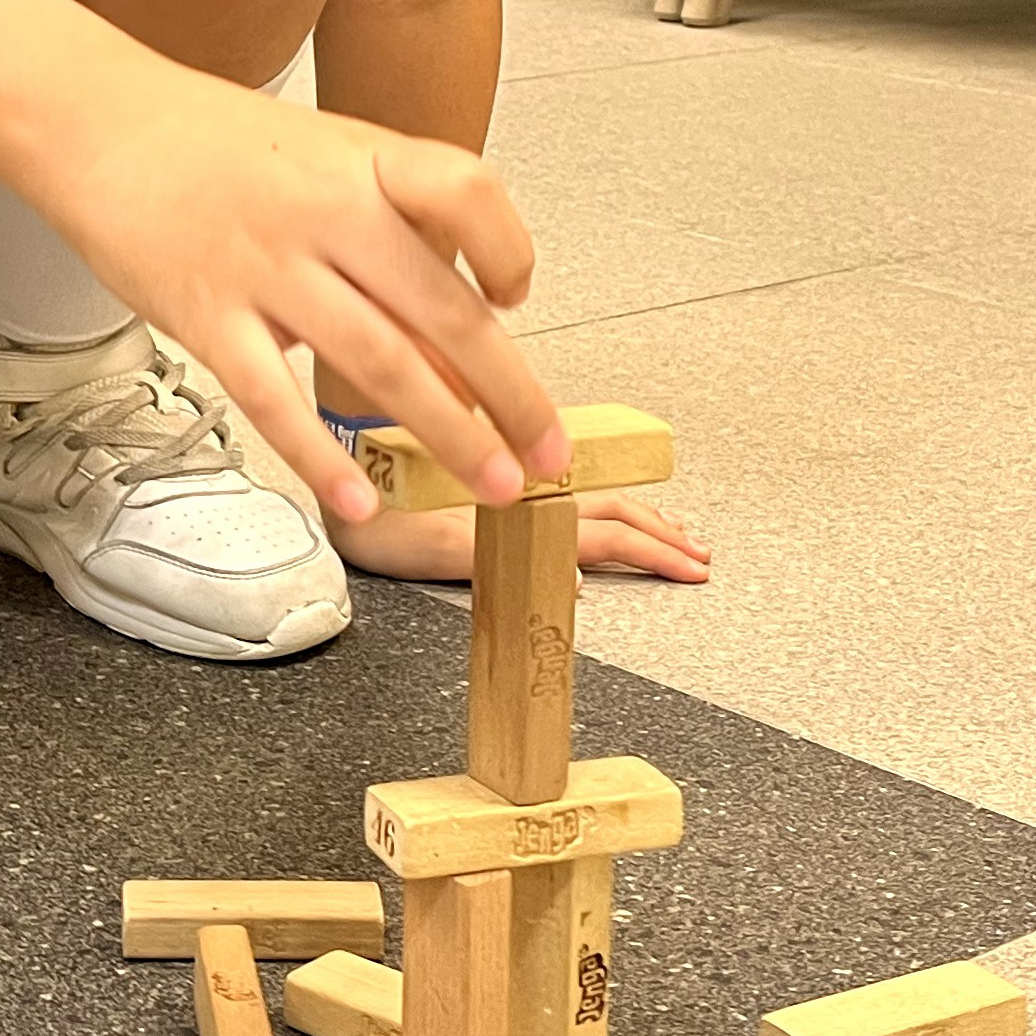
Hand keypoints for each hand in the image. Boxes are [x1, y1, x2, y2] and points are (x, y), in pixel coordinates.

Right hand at [29, 69, 569, 527]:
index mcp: (361, 159)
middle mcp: (323, 210)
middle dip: (511, 395)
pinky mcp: (205, 313)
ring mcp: (264, 263)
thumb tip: (457, 333)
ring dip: (450, 434)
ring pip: (380, 361)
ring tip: (494, 485)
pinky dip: (323, 456)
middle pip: (444, 310)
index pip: (467, 192)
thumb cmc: (211, 143)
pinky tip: (359, 500)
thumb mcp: (320, 154)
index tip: (518, 298)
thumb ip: (388, 228)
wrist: (96, 118)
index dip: (508, 249)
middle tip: (549, 454)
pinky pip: (275, 398)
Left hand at [327, 488, 709, 586]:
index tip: (688, 566)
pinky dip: (600, 501)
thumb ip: (508, 557)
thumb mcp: (438, 547)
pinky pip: (567, 486)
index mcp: (517, 511)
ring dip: (639, 514)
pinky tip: (612, 511)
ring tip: (673, 530)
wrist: (338, 458)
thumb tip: (577, 577)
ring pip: (594, 493)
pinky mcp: (500, 476)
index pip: (604, 532)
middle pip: (611, 510)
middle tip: (696, 556)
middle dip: (660, 535)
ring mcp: (516, 482)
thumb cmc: (373, 505)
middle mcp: (524, 492)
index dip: (652, 551)